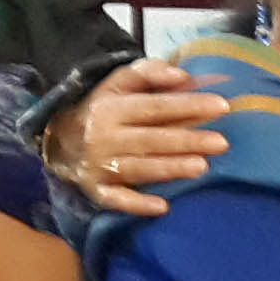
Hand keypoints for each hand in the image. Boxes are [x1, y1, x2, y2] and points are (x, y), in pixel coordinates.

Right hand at [55, 57, 229, 216]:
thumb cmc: (103, 108)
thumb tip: (181, 75)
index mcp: (111, 108)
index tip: (222, 106)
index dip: (188, 105)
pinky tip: (162, 207)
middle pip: (151, 139)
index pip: (155, 107)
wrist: (57, 139)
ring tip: (201, 167)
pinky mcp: (96, 189)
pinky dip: (136, 204)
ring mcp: (99, 165)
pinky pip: (116, 199)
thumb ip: (149, 73)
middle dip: (187, 141)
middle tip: (222, 142)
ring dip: (169, 168)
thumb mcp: (118, 83)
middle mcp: (104, 137)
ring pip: (139, 168)